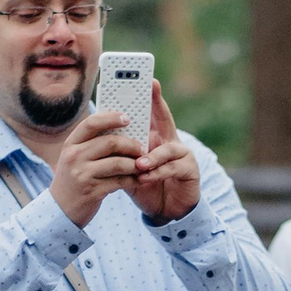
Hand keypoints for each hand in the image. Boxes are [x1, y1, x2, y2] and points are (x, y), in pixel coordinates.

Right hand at [50, 107, 144, 227]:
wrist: (60, 209)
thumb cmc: (73, 179)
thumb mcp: (75, 158)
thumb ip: (91, 144)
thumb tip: (120, 129)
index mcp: (71, 144)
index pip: (91, 123)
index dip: (111, 118)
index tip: (127, 118)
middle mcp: (74, 157)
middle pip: (109, 143)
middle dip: (131, 145)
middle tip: (143, 148)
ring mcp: (83, 175)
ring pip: (117, 163)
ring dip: (135, 164)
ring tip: (143, 165)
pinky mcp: (93, 192)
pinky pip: (120, 182)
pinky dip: (133, 180)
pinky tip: (140, 179)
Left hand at [126, 85, 199, 223]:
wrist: (167, 212)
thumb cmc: (149, 187)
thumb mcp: (131, 169)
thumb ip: (121, 155)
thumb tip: (100, 139)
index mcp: (156, 138)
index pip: (152, 114)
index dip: (152, 97)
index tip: (148, 79)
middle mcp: (171, 142)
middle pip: (165, 118)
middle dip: (158, 102)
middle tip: (150, 87)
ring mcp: (183, 155)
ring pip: (168, 149)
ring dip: (152, 156)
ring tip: (139, 164)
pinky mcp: (189, 171)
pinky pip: (173, 169)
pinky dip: (158, 173)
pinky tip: (146, 178)